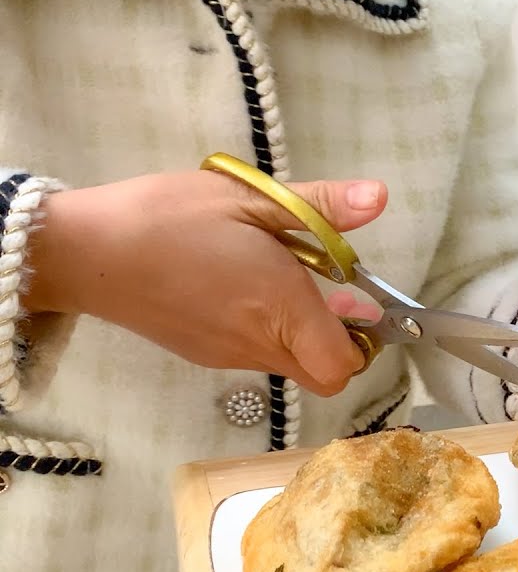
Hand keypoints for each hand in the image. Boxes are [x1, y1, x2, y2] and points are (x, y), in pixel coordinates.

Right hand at [27, 170, 387, 394]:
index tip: (360, 303)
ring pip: (290, 365)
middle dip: (340, 342)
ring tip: (283, 277)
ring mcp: (228, 356)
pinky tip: (243, 286)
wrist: (85, 251)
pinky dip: (267, 332)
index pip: (342, 367)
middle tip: (333, 293)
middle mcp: (259, 344)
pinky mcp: (204, 355)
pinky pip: (255, 354)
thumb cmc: (170, 218)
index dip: (363, 343)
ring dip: (302, 333)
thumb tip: (378, 198)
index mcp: (281, 309)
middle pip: (323, 373)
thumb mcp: (249, 197)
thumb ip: (320, 205)